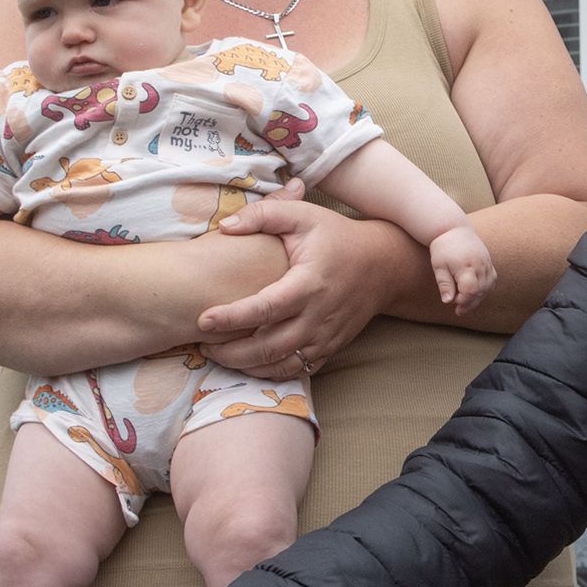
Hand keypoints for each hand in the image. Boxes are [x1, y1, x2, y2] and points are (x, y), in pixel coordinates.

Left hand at [197, 203, 410, 376]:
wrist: (383, 265)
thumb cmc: (336, 236)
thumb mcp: (302, 214)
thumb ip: (262, 215)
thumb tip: (224, 227)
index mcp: (308, 283)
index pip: (265, 308)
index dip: (232, 317)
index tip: (203, 319)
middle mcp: (318, 316)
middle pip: (270, 346)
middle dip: (232, 352)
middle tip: (203, 346)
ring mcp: (326, 336)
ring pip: (282, 364)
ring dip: (248, 367)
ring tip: (219, 357)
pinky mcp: (330, 348)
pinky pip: (297, 370)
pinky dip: (270, 372)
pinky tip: (248, 363)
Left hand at [429, 226, 495, 312]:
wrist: (454, 229)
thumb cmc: (443, 247)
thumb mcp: (439, 266)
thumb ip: (444, 284)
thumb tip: (447, 301)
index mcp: (467, 265)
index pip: (470, 290)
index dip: (463, 300)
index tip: (453, 301)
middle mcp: (480, 265)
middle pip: (480, 291)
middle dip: (469, 303)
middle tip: (458, 310)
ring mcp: (487, 263)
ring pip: (487, 287)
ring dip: (477, 298)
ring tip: (465, 304)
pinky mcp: (489, 263)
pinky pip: (491, 281)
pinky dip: (484, 289)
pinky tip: (474, 293)